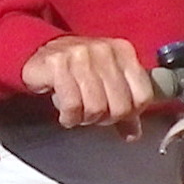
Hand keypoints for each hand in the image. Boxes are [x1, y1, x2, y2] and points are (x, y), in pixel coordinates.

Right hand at [21, 36, 154, 132]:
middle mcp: (104, 50)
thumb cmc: (76, 69)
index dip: (130, 113)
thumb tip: (133, 134)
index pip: (143, 95)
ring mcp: (81, 55)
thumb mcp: (106, 82)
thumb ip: (123, 105)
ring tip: (77, 111)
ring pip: (96, 107)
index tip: (115, 113)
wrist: (40, 52)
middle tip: (92, 114)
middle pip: (120, 106)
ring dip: (85, 118)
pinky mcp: (58, 64)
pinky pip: (72, 105)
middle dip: (105, 118)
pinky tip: (66, 113)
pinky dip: (69, 117)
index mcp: (123, 51)